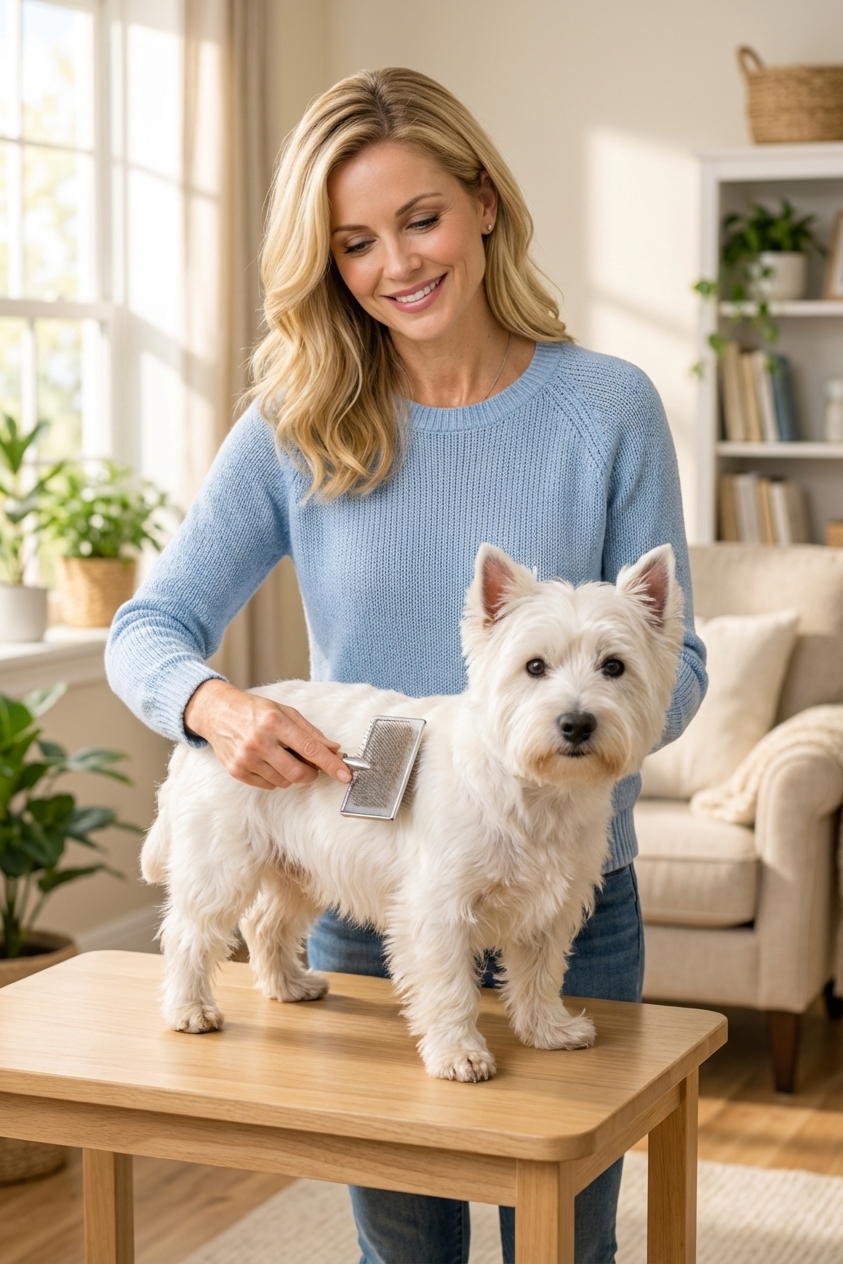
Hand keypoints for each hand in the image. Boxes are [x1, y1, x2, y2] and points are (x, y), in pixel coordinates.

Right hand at [183, 679, 351, 790]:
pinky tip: (268, 762)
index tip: (346, 775)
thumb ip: (311, 732)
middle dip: (311, 774)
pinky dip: (275, 778)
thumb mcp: (285, 712)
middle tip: (311, 766)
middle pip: (298, 773)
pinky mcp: (237, 771)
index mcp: (275, 722)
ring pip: (284, 781)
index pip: (310, 749)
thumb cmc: (255, 710)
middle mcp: (259, 741)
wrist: (217, 713)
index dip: (331, 764)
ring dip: (291, 774)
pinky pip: (268, 785)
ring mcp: (246, 758)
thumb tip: (334, 749)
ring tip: (282, 756)